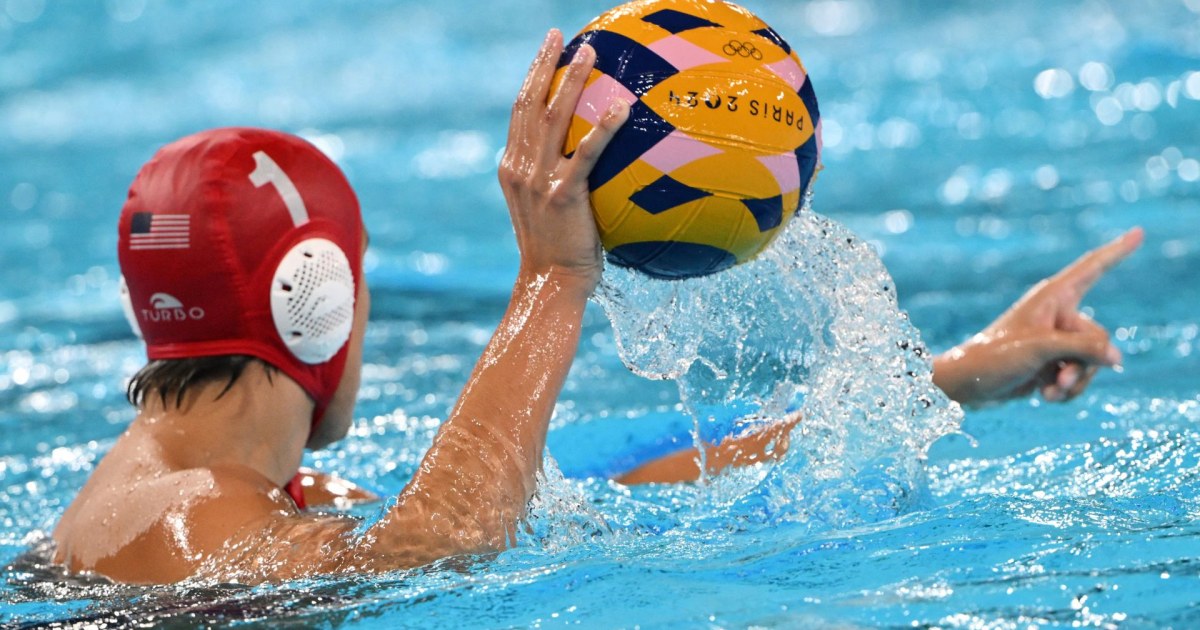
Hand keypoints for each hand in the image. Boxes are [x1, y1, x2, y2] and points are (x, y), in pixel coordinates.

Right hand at [498, 29, 629, 293]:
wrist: (550, 286)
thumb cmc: (559, 255)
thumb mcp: (550, 213)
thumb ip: (561, 182)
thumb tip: (593, 163)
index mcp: (512, 169)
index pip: (519, 113)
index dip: (531, 78)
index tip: (546, 52)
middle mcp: (519, 168)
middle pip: (528, 104)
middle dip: (542, 65)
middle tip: (558, 35)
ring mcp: (538, 181)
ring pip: (552, 118)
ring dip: (571, 81)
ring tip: (589, 53)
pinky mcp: (562, 195)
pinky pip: (585, 154)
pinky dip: (602, 128)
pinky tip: (621, 108)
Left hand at [933, 227, 1143, 405]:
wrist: (968, 386)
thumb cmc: (995, 358)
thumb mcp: (1041, 349)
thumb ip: (1083, 348)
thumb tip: (1116, 357)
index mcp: (1052, 297)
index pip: (1092, 268)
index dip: (1117, 251)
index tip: (1138, 233)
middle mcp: (1058, 314)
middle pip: (1099, 337)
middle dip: (1084, 363)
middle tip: (1059, 375)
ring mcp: (1057, 340)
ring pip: (1092, 362)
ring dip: (1074, 381)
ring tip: (1049, 390)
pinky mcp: (1053, 363)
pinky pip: (1080, 377)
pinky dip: (1067, 390)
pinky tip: (1046, 395)